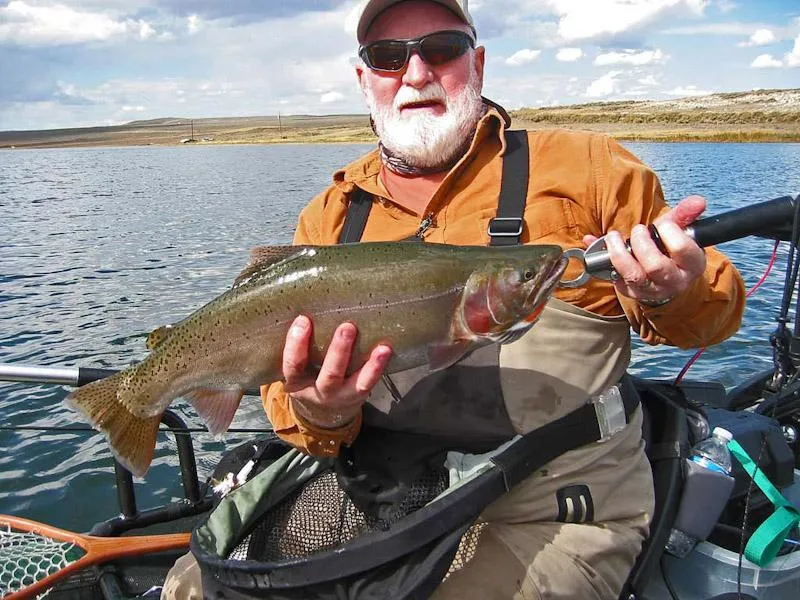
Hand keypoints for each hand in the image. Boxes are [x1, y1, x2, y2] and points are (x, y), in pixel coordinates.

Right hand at [282, 315, 391, 427]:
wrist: (324, 411)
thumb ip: (299, 345)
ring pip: (356, 382)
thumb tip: (305, 303)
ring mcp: (341, 396)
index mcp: (297, 383)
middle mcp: (319, 392)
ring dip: (369, 364)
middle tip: (347, 327)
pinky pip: (370, 383)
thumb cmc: (308, 375)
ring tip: (380, 348)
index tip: (303, 319)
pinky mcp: (358, 395)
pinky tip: (386, 350)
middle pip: (329, 375)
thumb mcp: (297, 367)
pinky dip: (378, 367)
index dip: (296, 344)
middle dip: (338, 351)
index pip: (293, 365)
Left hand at [583, 195, 707, 303]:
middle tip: (638, 231)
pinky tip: (597, 246)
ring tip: (613, 237)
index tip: (661, 225)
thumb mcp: (678, 232)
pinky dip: (603, 260)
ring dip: (618, 253)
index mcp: (692, 265)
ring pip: (633, 276)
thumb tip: (698, 201)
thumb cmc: (669, 250)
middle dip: (641, 243)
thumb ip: (685, 215)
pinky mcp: (633, 293)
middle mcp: (674, 281)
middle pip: (655, 265)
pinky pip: (614, 278)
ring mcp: (652, 290)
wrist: (663, 280)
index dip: (668, 232)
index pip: (682, 248)